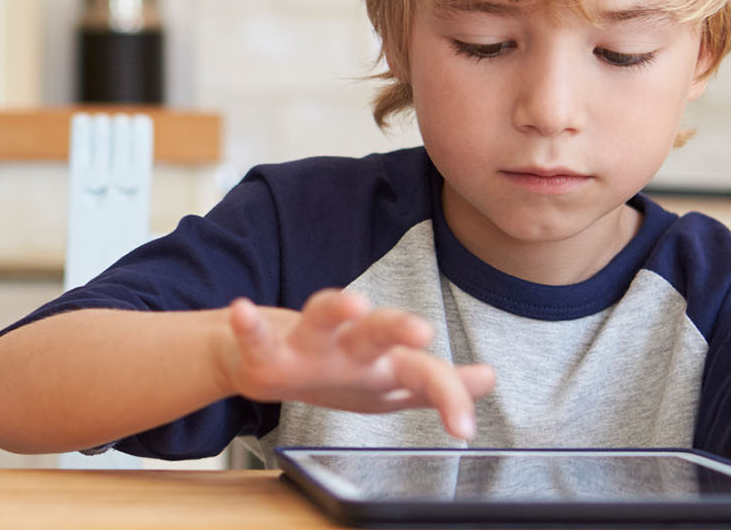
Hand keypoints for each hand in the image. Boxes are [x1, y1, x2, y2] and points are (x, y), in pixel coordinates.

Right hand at [218, 289, 494, 439]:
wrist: (264, 359)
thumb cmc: (334, 370)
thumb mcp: (388, 381)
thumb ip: (435, 381)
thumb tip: (488, 377)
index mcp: (382, 361)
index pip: (423, 371)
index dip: (448, 395)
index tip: (464, 429)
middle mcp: (350, 346)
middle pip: (378, 332)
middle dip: (398, 328)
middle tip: (423, 330)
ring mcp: (308, 344)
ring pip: (323, 318)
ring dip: (336, 307)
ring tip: (351, 301)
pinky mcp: (267, 350)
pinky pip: (257, 336)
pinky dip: (248, 326)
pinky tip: (242, 311)